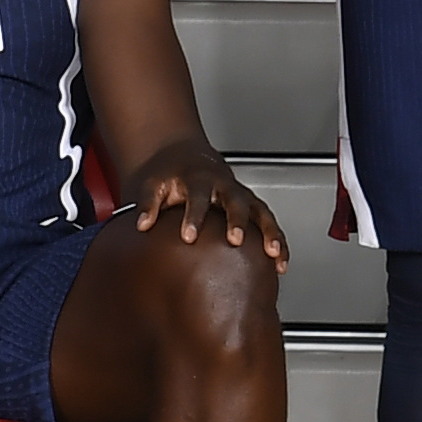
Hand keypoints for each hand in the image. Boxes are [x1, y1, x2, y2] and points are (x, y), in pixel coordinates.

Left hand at [123, 145, 289, 264]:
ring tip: (272, 253)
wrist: (184, 158)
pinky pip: (269, 224)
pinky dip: (278, 242)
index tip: (188, 236)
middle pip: (235, 201)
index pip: (198, 196)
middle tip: (235, 240)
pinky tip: (280, 263)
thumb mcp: (152, 184)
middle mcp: (224, 186)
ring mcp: (241, 196)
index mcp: (198, 179)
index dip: (194, 216)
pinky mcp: (253, 207)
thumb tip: (142, 224)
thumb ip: (147, 204)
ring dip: (268, 232)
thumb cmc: (169, 175)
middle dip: (237, 220)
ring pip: (260, 212)